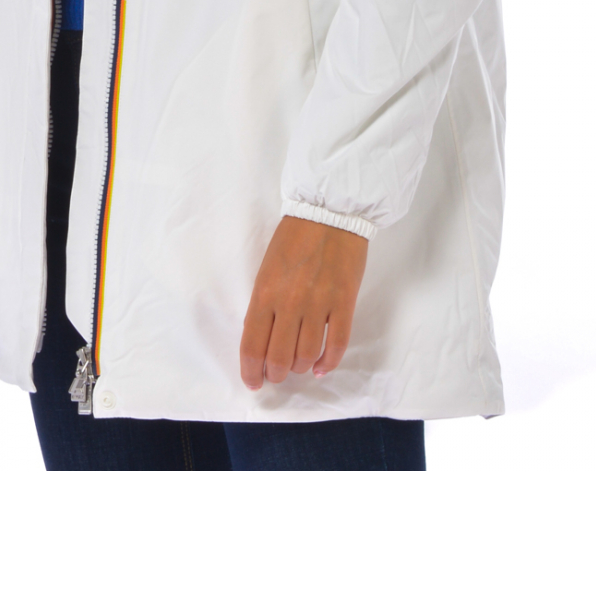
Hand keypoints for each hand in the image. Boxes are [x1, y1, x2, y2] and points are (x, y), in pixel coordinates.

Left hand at [240, 216, 367, 388]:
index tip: (254, 382)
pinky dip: (328, 363)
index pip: (253, 346)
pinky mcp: (344, 303)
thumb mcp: (266, 270)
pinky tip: (321, 367)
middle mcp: (289, 303)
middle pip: (279, 358)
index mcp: (265, 292)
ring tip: (299, 366)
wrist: (329, 212)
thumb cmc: (294, 239)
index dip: (251, 372)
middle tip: (277, 374)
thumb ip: (262, 305)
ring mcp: (319, 304)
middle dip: (276, 374)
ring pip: (306, 356)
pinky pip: (336, 345)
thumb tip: (260, 340)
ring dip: (300, 368)